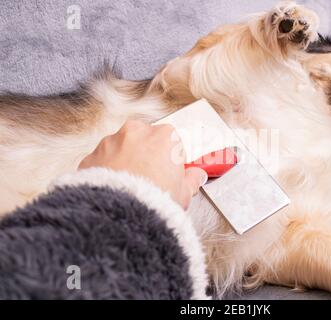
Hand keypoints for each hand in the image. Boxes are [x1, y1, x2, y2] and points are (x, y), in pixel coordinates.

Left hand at [79, 120, 206, 209]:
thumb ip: (192, 180)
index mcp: (164, 136)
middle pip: (144, 141)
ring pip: (120, 149)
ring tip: (129, 188)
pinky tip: (113, 190)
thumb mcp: (185, 192)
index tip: (169, 173)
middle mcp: (136, 132)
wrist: (122, 215)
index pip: (171, 142)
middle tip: (150, 180)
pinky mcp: (91, 157)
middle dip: (146, 157)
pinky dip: (105, 173)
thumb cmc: (156, 200)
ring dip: (124, 163)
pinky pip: (101, 162)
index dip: (171, 160)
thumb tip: (196, 177)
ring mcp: (110, 143)